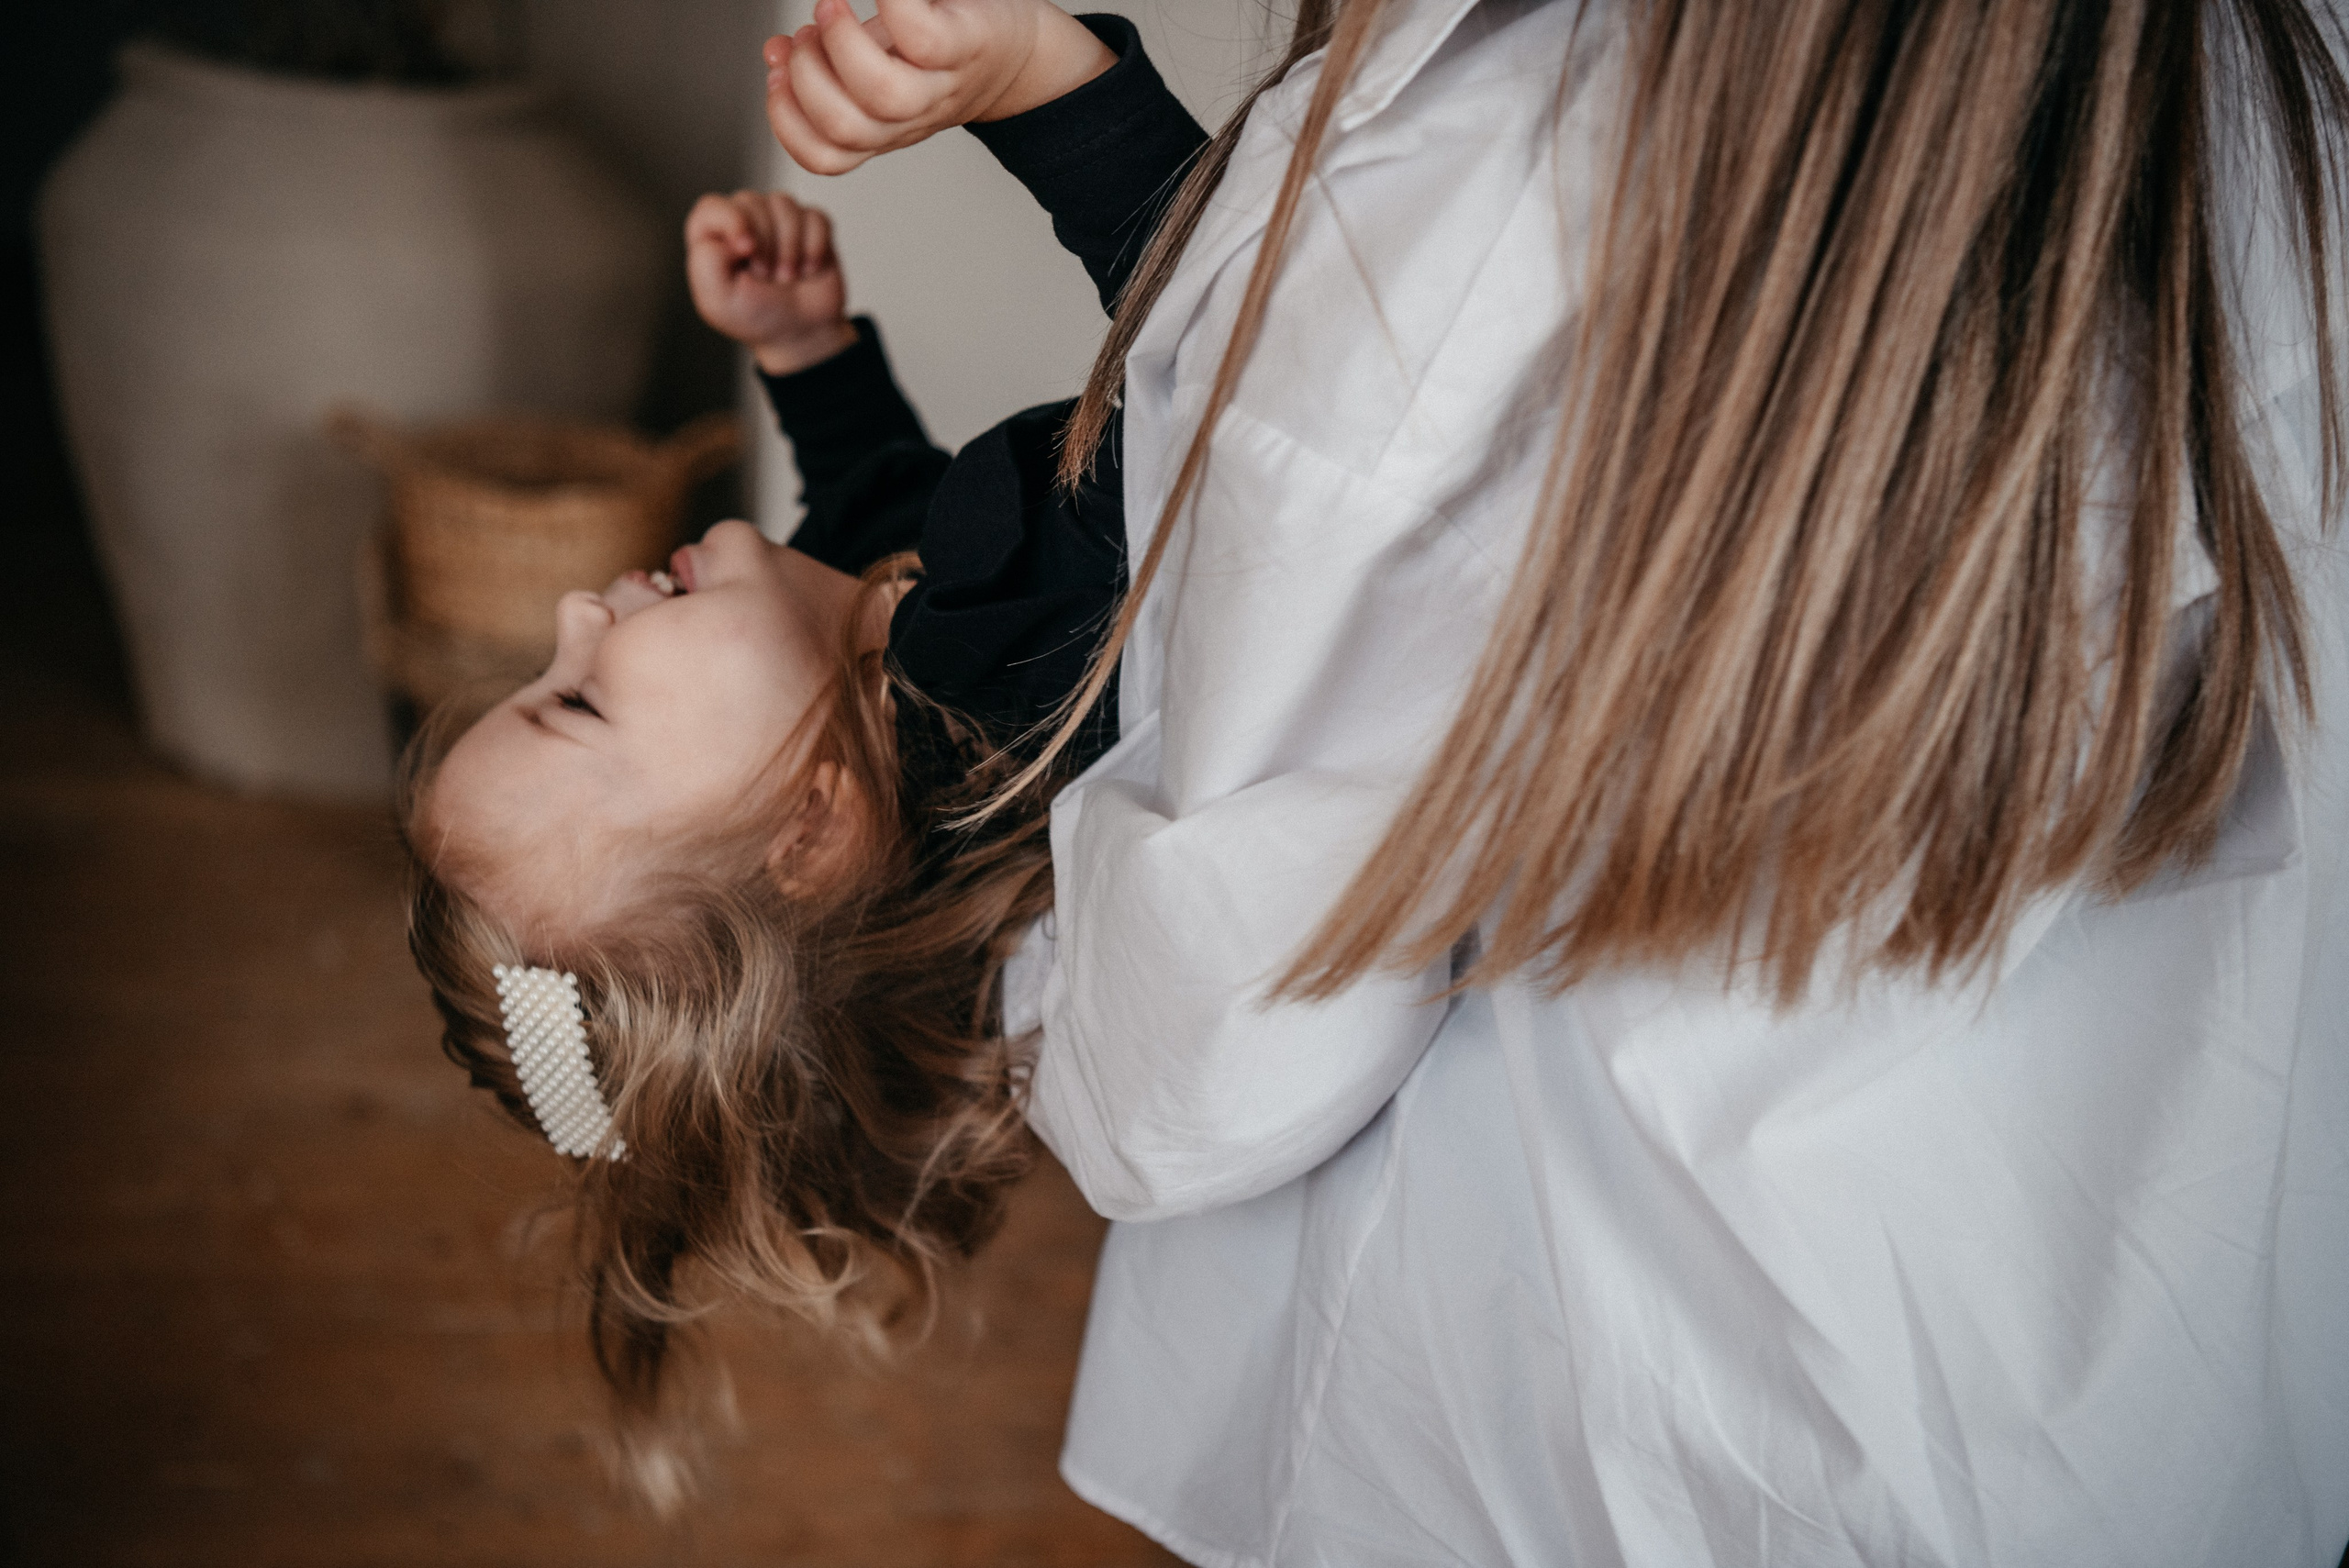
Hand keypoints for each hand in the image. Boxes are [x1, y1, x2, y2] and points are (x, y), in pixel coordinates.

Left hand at [683, 190, 857, 374]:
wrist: (800, 334)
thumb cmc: (756, 318)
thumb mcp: (718, 300)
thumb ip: (708, 263)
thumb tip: (731, 235)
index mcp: (714, 237)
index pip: (712, 207)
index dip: (732, 221)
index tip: (747, 250)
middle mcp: (744, 221)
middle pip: (752, 202)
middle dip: (765, 245)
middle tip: (766, 276)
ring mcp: (778, 220)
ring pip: (785, 205)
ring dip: (791, 248)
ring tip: (787, 276)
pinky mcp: (810, 225)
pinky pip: (816, 218)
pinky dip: (815, 247)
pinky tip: (808, 268)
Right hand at [763, 0, 1114, 176]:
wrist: (1017, 53)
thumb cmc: (938, 53)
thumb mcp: (877, 69)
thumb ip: (827, 68)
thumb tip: (775, 53)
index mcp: (882, 130)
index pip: (826, 158)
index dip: (787, 121)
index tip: (776, 72)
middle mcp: (912, 118)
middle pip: (845, 127)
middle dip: (807, 78)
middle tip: (806, 32)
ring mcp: (941, 85)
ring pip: (882, 96)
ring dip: (840, 47)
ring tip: (828, 7)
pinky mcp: (965, 44)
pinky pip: (921, 36)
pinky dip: (888, 3)